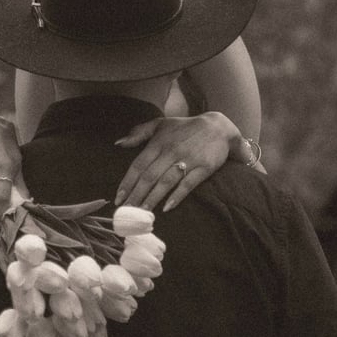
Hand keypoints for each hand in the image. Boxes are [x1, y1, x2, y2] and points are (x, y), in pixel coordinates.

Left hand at [114, 112, 261, 211]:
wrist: (218, 127)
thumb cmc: (185, 128)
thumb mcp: (161, 124)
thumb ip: (139, 132)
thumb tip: (119, 143)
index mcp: (158, 142)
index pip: (138, 165)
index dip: (127, 183)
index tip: (118, 198)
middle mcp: (171, 151)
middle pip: (149, 177)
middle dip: (136, 195)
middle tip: (127, 211)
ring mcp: (188, 160)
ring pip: (166, 182)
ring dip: (153, 199)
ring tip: (143, 212)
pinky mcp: (203, 167)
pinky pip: (188, 184)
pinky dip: (177, 197)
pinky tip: (167, 208)